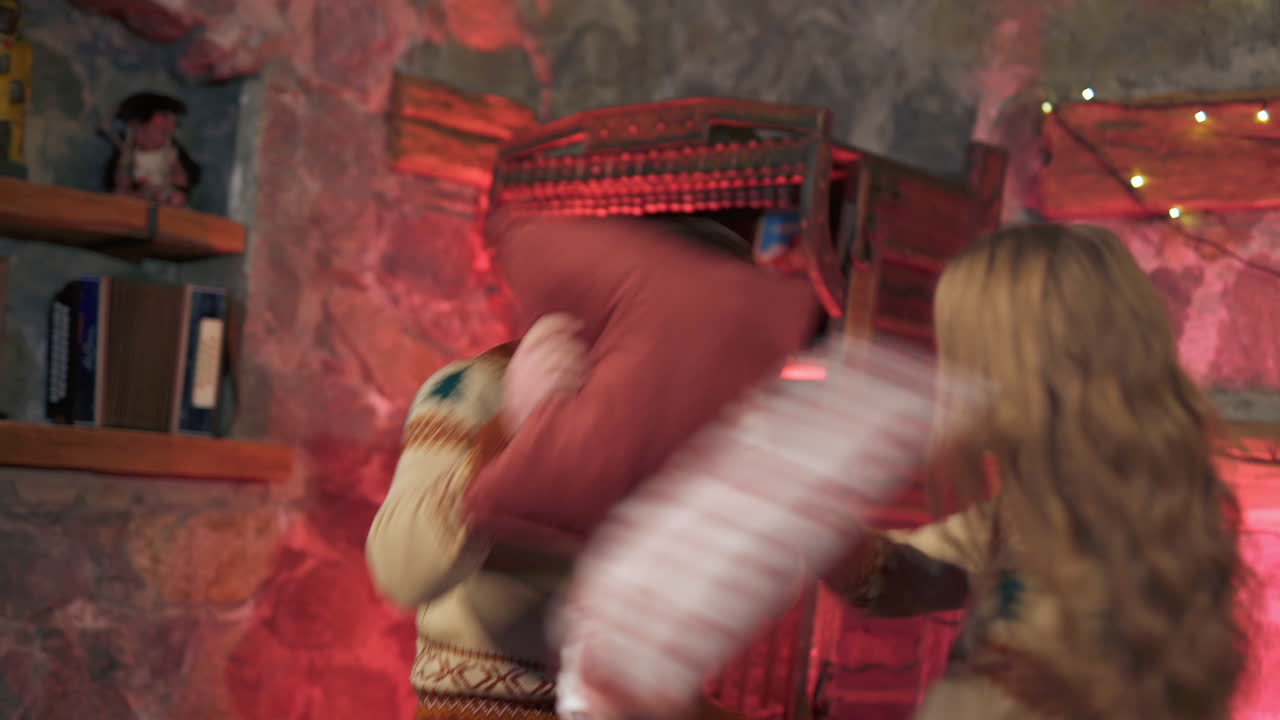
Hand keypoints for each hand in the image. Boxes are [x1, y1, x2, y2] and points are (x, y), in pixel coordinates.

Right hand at [503, 314, 587, 433]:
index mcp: (520, 356)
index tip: (579, 324)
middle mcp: (526, 363)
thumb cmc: (525, 404)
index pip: (543, 327)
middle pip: (561, 341)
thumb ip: (536, 356)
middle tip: (581, 359)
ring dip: (580, 364)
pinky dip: (578, 379)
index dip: (564, 321)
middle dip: (576, 348)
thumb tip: (565, 336)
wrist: (516, 432)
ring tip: (581, 375)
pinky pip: (570, 375)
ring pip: (568, 357)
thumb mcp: (521, 375)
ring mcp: (536, 376)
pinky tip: (578, 386)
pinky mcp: (547, 390)